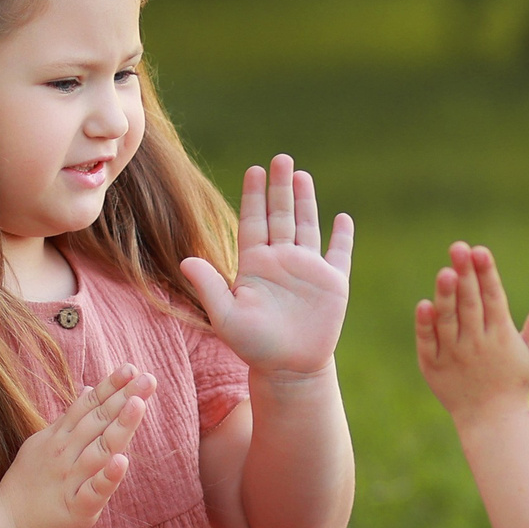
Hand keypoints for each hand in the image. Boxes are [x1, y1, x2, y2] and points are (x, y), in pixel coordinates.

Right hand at [0, 364, 153, 527]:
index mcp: (60, 437)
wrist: (5, 523)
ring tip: (138, 404)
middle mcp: (65, 454)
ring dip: (119, 427)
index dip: (110, 387)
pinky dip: (107, 477)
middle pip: (97, 421)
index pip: (88, 406)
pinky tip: (122, 462)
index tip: (132, 368)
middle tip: (148, 379)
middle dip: (123, 399)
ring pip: (99, 450)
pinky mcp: (76, 508)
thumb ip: (70, 418)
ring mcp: (70, 480)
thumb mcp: (46, 441)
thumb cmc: (30, 482)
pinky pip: (93, 490)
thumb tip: (90, 388)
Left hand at [180, 155, 353, 377]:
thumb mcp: (226, 317)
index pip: (254, 222)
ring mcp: (308, 270)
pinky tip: (343, 217)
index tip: (254, 170)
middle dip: (280, 187)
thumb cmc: (254, 345)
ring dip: (305, 201)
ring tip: (302, 174)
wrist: (288, 369)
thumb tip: (186, 260)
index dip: (254, 196)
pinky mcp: (333, 284)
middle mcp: (281, 260)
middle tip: (281, 158)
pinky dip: (343, 236)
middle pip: (280, 215)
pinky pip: (339, 254)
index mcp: (255, 264)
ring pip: (307, 226)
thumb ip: (209, 287)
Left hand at [415, 242, 528, 427]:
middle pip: (470, 304)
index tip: (480, 251)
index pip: (494, 298)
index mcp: (501, 336)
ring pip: (448, 321)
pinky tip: (424, 305)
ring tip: (445, 272)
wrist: (491, 421)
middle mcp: (477, 343)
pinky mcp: (433, 366)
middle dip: (465, 275)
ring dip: (446, 296)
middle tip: (459, 248)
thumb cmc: (514, 383)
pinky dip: (425, 326)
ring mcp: (453, 355)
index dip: (487, 274)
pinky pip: (428, 343)